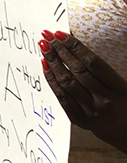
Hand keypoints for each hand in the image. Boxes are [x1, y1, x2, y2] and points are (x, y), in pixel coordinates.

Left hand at [40, 30, 126, 153]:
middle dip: (60, 51)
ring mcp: (91, 111)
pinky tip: (45, 65)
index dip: (75, 47)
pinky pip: (61, 96)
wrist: (124, 129)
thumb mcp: (120, 83)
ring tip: (44, 47)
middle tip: (47, 36)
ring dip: (53, 62)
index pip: (93, 63)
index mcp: (120, 88)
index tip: (60, 33)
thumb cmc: (121, 99)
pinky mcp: (79, 119)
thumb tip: (73, 43)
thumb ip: (100, 67)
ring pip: (67, 83)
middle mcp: (105, 100)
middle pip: (77, 71)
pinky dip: (51, 79)